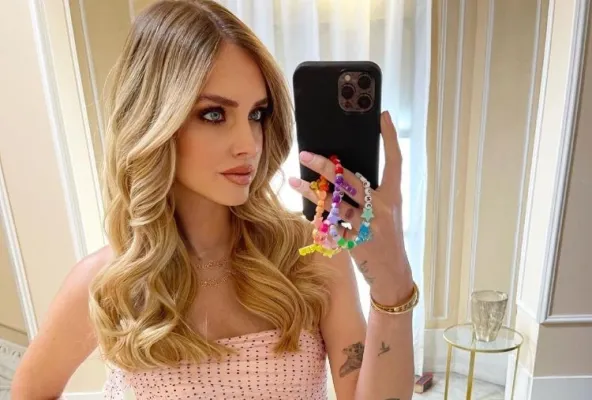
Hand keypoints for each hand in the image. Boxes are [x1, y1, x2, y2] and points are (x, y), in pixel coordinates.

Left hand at [288, 111, 413, 304]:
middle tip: (306, 155)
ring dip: (312, 192)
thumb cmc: (387, 238)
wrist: (393, 273)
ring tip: (294, 182)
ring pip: (335, 203)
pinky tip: (305, 210)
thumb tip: (340, 173)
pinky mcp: (356, 242)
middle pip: (352, 181)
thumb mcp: (386, 212)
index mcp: (393, 196)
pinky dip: (318, 218)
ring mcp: (369, 226)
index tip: (382, 117)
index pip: (394, 161)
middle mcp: (382, 208)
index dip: (390, 138)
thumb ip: (369, 194)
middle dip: (327, 167)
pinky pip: (331, 227)